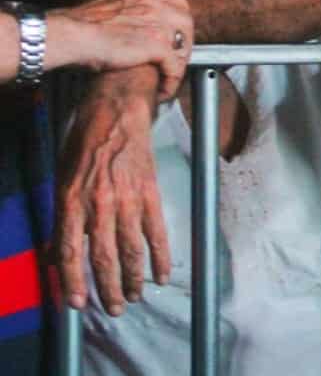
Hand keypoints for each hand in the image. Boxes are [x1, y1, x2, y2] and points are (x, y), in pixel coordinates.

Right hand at [49, 0, 193, 101]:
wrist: (70, 35)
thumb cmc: (79, 25)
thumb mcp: (111, 2)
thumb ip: (128, 6)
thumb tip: (130, 18)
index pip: (177, 2)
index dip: (180, 20)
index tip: (179, 32)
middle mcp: (156, 5)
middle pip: (186, 23)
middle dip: (185, 43)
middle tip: (177, 59)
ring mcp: (159, 24)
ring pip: (184, 46)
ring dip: (179, 65)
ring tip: (170, 77)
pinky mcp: (157, 45)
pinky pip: (175, 67)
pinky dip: (172, 82)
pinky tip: (164, 90)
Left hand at [56, 70, 168, 313]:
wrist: (118, 108)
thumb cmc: (86, 139)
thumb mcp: (62, 176)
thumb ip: (64, 215)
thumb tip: (61, 251)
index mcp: (72, 199)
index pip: (71, 251)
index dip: (74, 280)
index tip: (77, 303)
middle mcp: (99, 202)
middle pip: (104, 256)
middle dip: (108, 287)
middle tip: (115, 308)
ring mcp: (127, 197)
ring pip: (131, 248)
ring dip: (134, 277)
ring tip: (135, 296)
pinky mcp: (150, 190)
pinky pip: (157, 228)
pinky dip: (161, 254)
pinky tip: (163, 272)